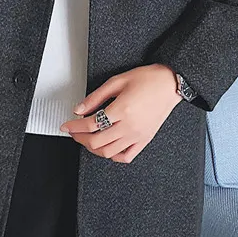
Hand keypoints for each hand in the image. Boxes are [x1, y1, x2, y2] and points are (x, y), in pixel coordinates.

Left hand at [59, 64, 182, 163]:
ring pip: (108, 152)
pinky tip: (107, 149)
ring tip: (87, 139)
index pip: (90, 124)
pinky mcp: (144, 140)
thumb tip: (80, 108)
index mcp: (121, 110)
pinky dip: (113, 156)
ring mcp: (137, 135)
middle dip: (80, 138)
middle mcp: (129, 126)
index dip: (74, 126)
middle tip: (74, 132)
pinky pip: (126, 156)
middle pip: (96, 141)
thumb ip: (96, 97)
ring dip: (93, 148)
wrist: (170, 83)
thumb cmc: (148, 79)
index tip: (67, 125)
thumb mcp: (117, 81)